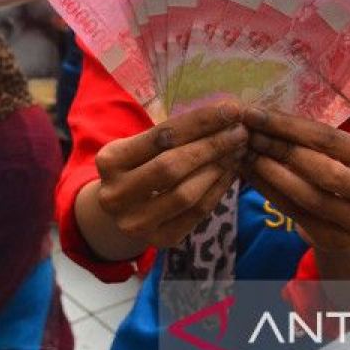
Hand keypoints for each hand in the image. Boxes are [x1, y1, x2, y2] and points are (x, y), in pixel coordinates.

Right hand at [94, 100, 254, 248]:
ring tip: (238, 150)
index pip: (160, 137)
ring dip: (219, 168)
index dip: (199, 122)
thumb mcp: (141, 146)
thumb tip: (223, 114)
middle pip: (173, 166)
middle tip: (240, 131)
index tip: (230, 110)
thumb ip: (174, 133)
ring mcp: (136, 222)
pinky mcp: (159, 240)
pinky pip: (197, 213)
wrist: (121, 210)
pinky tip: (231, 172)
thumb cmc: (137, 166)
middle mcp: (116, 194)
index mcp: (109, 161)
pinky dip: (218, 190)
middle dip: (213, 145)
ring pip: (187, 193)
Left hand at [239, 110, 349, 251]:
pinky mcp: (340, 240)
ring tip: (246, 156)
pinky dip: (270, 193)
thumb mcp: (336, 149)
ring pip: (310, 197)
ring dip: (272, 174)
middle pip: (323, 169)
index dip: (288, 126)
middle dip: (279, 150)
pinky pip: (298, 215)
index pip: (329, 138)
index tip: (254, 114)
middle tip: (247, 136)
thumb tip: (260, 114)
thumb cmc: (338, 167)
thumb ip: (308, 136)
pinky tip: (251, 177)